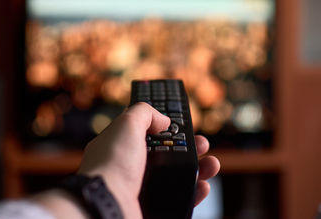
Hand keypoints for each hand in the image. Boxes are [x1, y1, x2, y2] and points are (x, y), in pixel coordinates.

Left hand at [78, 102, 219, 217]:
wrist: (108, 206)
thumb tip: (163, 119)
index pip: (148, 134)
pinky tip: (203, 186)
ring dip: (198, 169)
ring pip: (176, 177)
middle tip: (203, 143)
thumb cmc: (113, 165)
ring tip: (212, 164)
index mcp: (121, 147)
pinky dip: (194, 192)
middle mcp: (131, 169)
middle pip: (167, 155)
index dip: (167, 129)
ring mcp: (142, 190)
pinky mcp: (153, 208)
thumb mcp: (127, 124)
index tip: (184, 126)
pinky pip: (180, 199)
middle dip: (189, 147)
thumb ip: (145, 113)